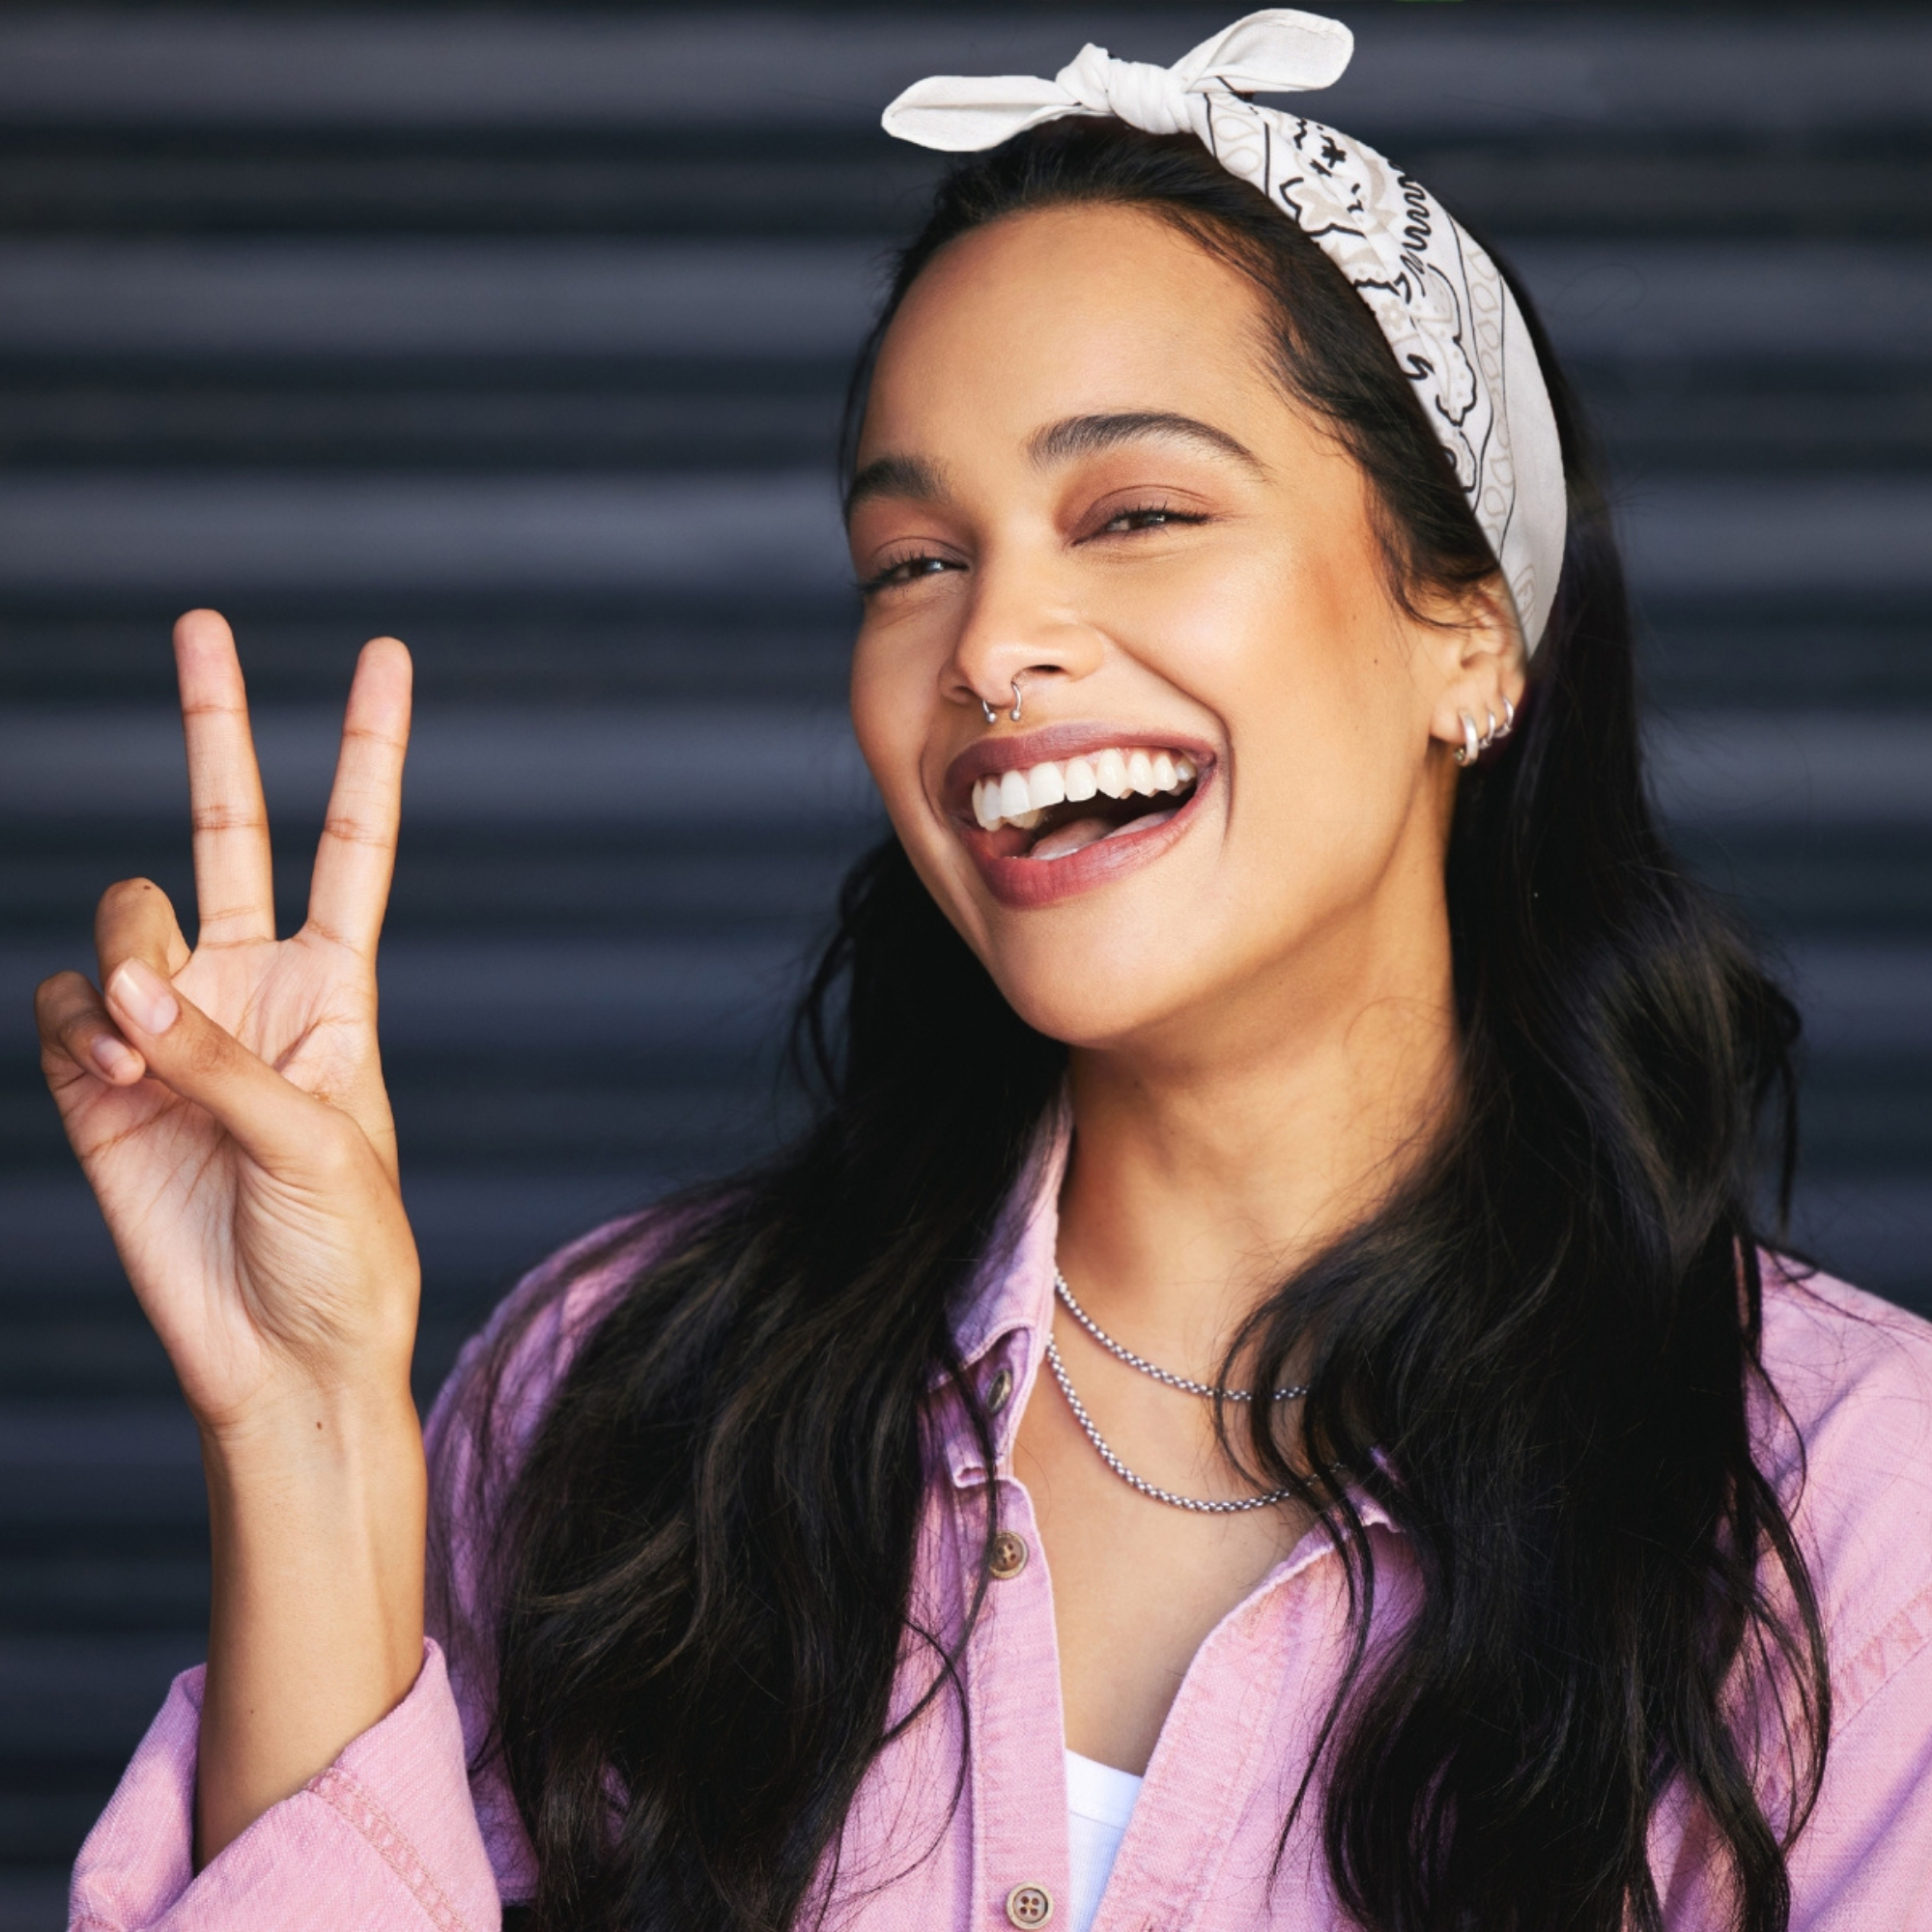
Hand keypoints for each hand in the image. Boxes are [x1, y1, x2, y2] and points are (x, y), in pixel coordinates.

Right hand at [34, 609, 418, 1435]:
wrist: (282, 1358)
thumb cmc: (343, 1253)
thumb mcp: (318, 1144)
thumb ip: (220, 1055)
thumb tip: (123, 981)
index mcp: (336, 989)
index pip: (352, 845)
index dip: (366, 752)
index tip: (386, 655)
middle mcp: (250, 990)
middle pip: (226, 830)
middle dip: (214, 727)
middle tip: (205, 621)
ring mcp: (170, 1030)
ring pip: (125, 922)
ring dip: (129, 965)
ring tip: (144, 1057)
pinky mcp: (97, 1085)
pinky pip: (62, 1007)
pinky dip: (79, 1032)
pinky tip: (110, 1084)